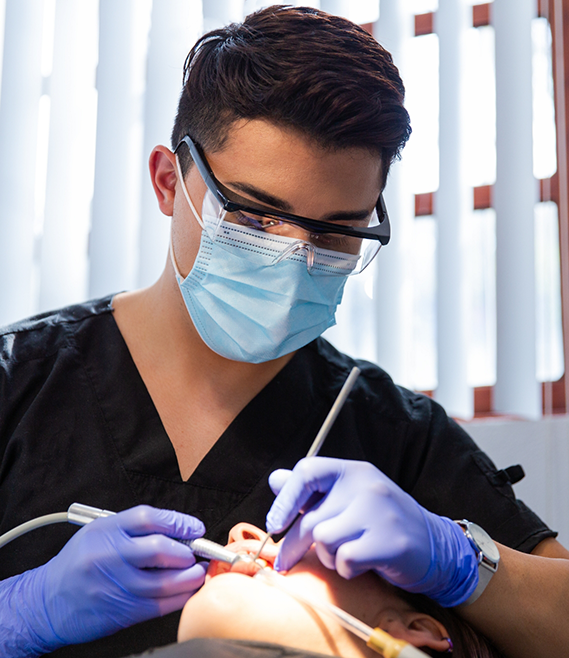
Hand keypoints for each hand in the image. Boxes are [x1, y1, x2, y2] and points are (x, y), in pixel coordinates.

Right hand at [0, 505, 206, 655]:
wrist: (46, 601)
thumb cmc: (79, 563)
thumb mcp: (100, 534)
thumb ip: (135, 530)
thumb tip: (178, 532)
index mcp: (105, 531)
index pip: (148, 518)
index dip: (178, 521)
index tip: (195, 527)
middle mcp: (109, 556)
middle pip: (159, 548)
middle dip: (187, 551)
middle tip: (197, 552)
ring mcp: (114, 586)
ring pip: (164, 581)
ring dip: (189, 576)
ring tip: (198, 572)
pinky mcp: (120, 611)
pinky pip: (159, 605)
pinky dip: (180, 597)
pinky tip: (187, 591)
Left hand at [266, 457, 478, 606]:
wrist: (434, 545)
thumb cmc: (381, 522)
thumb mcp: (348, 498)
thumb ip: (312, 491)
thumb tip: (275, 480)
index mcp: (353, 471)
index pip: (307, 471)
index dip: (285, 499)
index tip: (274, 524)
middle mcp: (366, 485)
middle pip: (310, 517)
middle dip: (293, 545)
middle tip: (284, 562)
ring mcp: (379, 512)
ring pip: (324, 539)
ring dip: (327, 556)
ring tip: (343, 555)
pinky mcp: (389, 541)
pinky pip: (344, 560)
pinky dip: (346, 569)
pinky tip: (361, 564)